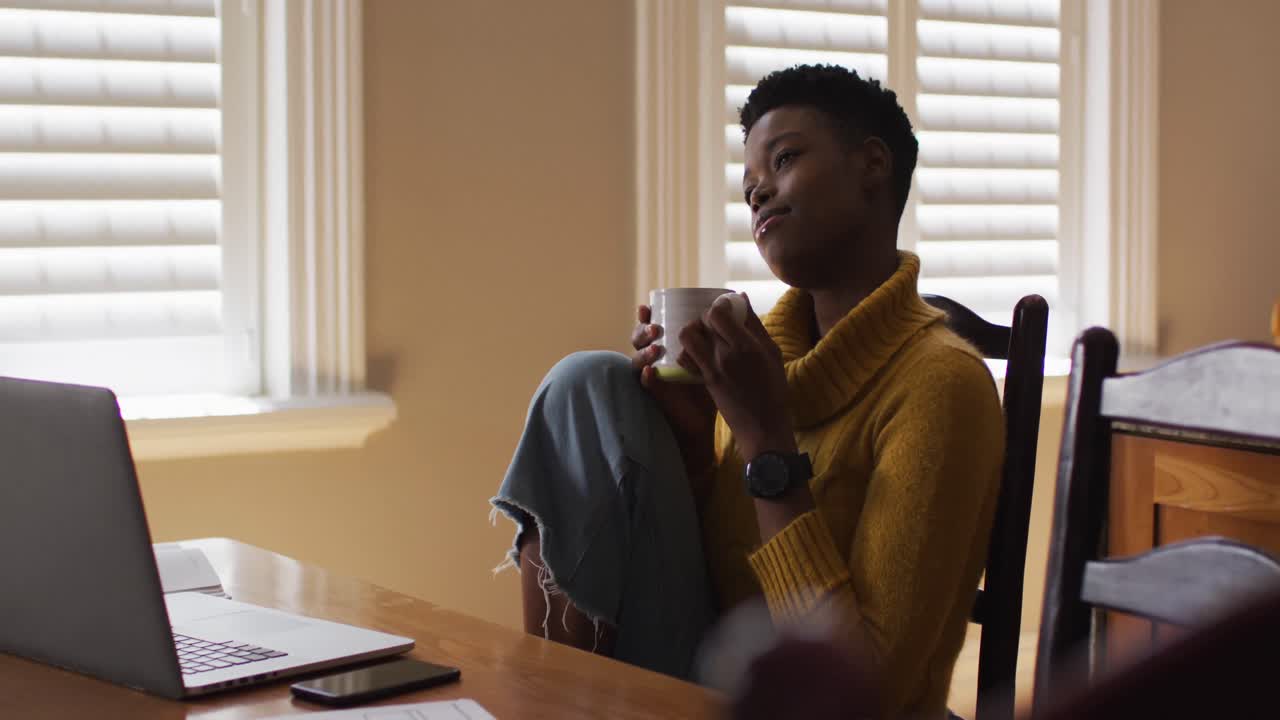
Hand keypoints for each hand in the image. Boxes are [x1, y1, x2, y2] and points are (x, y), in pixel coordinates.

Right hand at [631, 304, 717, 472]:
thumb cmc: (722, 375)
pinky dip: (647, 377)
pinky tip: (651, 372)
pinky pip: (647, 384)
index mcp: (670, 342)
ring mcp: (656, 375)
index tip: (648, 307)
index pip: (651, 323)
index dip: (646, 314)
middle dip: (642, 330)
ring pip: (638, 360)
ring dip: (644, 352)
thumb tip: (740, 295)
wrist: (722, 410)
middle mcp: (658, 356)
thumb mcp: (726, 346)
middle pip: (638, 338)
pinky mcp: (659, 393)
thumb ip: (728, 322)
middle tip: (655, 329)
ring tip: (656, 350)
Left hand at [675, 294, 795, 461]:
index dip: (718, 306)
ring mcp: (712, 369)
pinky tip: (700, 352)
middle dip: (706, 317)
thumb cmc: (774, 389)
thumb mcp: (772, 353)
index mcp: (745, 346)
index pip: (718, 313)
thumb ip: (755, 325)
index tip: (726, 308)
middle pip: (701, 322)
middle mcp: (725, 356)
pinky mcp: (704, 381)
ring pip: (687, 338)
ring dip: (692, 331)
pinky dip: (688, 350)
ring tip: (704, 335)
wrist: (763, 426)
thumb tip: (742, 298)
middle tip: (715, 322)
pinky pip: (686, 358)